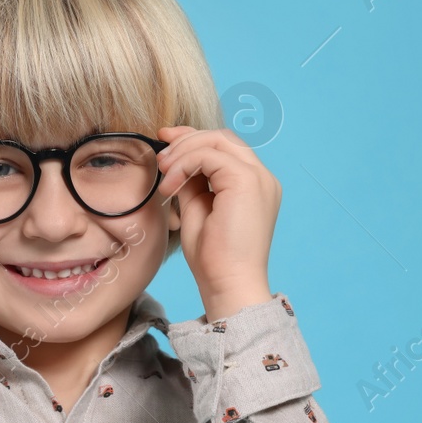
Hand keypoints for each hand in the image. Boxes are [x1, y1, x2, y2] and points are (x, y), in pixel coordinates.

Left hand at [155, 125, 277, 320]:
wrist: (228, 284)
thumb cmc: (213, 258)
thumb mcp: (197, 210)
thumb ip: (192, 183)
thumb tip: (174, 160)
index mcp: (254, 186)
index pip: (225, 148)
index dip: (194, 139)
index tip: (165, 142)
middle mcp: (262, 178)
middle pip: (222, 138)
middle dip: (186, 139)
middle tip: (159, 156)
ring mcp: (258, 178)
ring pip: (216, 141)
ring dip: (182, 153)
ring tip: (163, 176)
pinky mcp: (247, 181)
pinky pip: (209, 155)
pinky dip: (184, 164)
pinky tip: (170, 187)